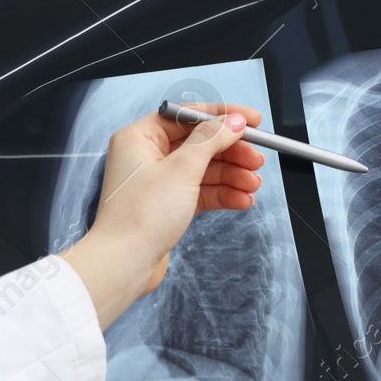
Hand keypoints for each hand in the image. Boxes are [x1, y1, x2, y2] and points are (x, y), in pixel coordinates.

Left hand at [59, 103, 266, 328]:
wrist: (124, 264)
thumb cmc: (138, 217)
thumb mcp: (182, 169)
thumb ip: (211, 140)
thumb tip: (233, 121)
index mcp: (140, 137)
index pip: (188, 115)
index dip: (222, 116)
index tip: (250, 121)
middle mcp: (147, 156)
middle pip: (200, 143)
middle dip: (231, 152)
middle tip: (256, 159)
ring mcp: (158, 182)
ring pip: (204, 169)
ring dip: (232, 175)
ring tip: (253, 184)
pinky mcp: (168, 205)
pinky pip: (201, 192)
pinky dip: (222, 194)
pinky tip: (242, 200)